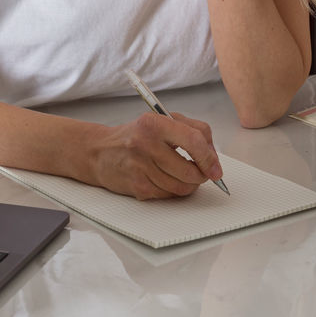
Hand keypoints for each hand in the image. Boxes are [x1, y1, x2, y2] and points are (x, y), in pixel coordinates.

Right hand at [87, 111, 223, 199]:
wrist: (100, 151)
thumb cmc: (135, 135)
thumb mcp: (162, 121)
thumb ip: (192, 130)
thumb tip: (213, 157)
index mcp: (155, 123)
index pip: (193, 140)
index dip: (210, 157)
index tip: (216, 168)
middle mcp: (146, 144)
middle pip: (190, 170)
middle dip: (201, 176)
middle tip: (202, 173)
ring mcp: (140, 167)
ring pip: (181, 187)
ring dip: (189, 185)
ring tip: (182, 175)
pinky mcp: (137, 186)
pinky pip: (168, 195)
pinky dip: (173, 191)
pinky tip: (165, 179)